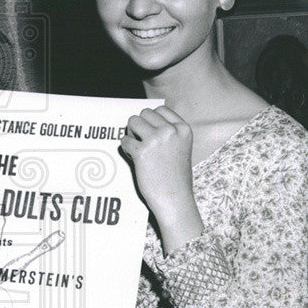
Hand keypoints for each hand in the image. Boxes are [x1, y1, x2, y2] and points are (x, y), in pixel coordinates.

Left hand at [121, 106, 203, 252]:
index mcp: (183, 129)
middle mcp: (170, 131)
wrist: (175, 199)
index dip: (151, 121)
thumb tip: (142, 118)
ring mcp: (156, 140)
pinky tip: (135, 159)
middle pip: (144, 113)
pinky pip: (124, 141)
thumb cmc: (175, 175)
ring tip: (138, 149)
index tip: (151, 134)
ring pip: (132, 121)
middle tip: (142, 143)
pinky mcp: (142, 151)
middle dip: (139, 126)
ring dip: (131, 134)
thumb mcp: (180, 147)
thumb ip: (168, 132)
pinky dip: (126, 149)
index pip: (160, 109)